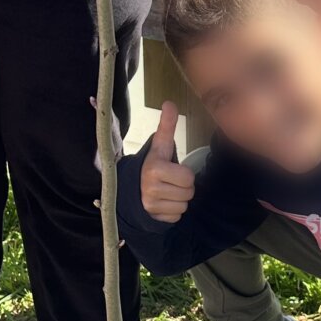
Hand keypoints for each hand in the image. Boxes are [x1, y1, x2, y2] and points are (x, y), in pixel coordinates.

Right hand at [140, 100, 194, 221]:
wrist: (131, 189)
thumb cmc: (152, 166)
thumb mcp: (160, 146)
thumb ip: (167, 127)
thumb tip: (169, 103)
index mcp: (155, 168)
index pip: (188, 177)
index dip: (184, 174)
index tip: (172, 170)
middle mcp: (151, 187)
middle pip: (189, 192)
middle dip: (183, 187)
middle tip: (171, 181)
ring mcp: (151, 204)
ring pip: (184, 205)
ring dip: (179, 199)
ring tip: (167, 191)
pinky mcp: (154, 217)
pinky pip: (177, 216)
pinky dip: (173, 211)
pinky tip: (163, 203)